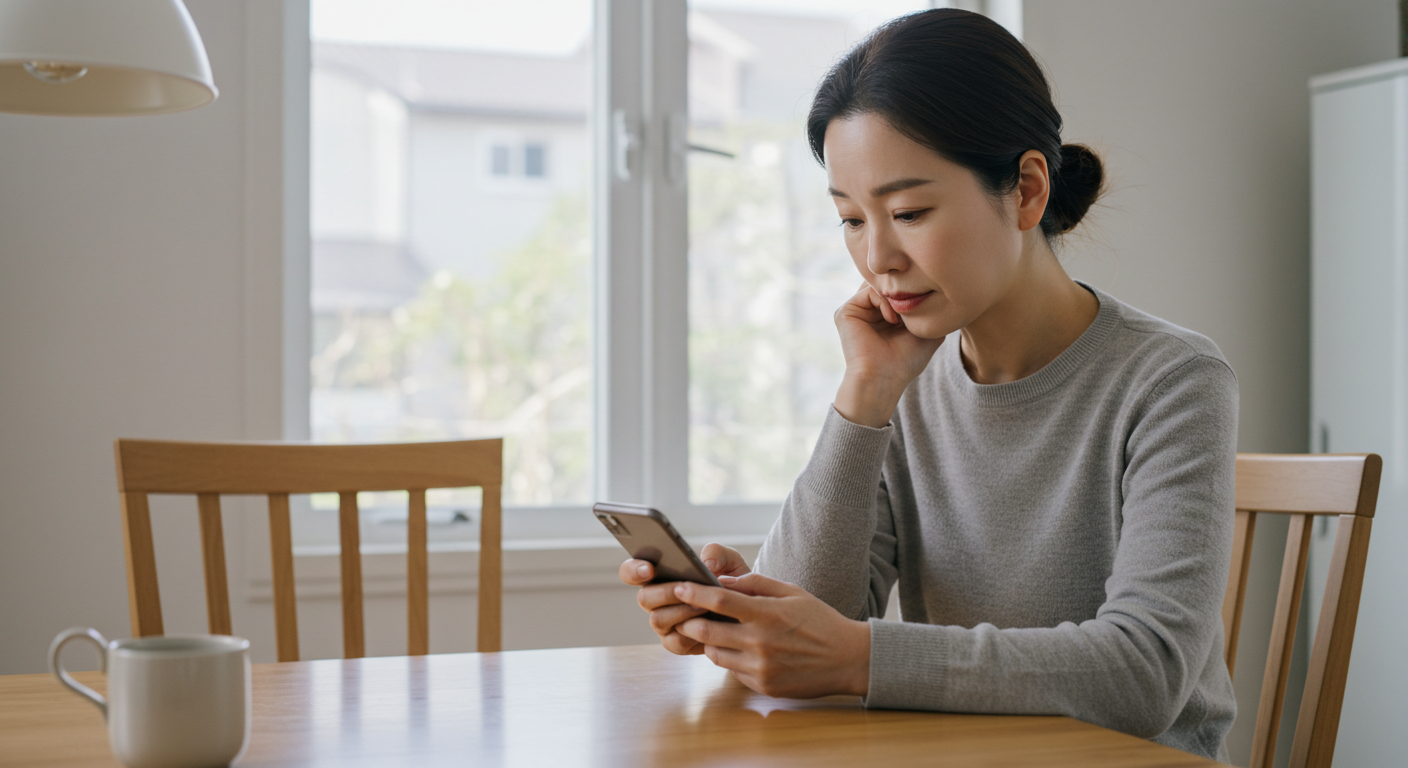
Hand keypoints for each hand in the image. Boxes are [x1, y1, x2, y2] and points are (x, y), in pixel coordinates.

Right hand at [619, 543, 751, 654]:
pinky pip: (675, 641)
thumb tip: (706, 563)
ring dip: (681, 611)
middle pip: (643, 598)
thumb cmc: (730, 583)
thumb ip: (718, 553)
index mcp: (659, 576)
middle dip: (665, 592)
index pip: (631, 572)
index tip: (650, 568)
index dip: (634, 570)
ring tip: (703, 605)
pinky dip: (691, 632)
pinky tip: (707, 624)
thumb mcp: (729, 562)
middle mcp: (656, 600)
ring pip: (658, 619)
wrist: (744, 613)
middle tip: (684, 587)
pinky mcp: (676, 643)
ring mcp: (664, 623)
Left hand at [672, 572, 870, 698]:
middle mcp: (760, 643)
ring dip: (707, 643)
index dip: (693, 593)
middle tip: (684, 614)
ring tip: (712, 632)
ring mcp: (760, 668)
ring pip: (715, 655)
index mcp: (767, 614)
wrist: (848, 659)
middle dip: (689, 622)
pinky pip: (733, 671)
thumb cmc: (819, 620)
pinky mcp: (762, 686)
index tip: (679, 586)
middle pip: (706, 632)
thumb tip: (722, 580)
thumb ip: (756, 583)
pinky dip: (730, 659)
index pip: (718, 601)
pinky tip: (740, 650)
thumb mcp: (792, 592)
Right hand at [833, 283, 944, 427]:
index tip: (924, 304)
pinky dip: (885, 301)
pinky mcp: (845, 312)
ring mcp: (856, 311)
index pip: (896, 288)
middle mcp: (867, 311)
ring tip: (902, 318)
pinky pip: (868, 291)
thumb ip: (927, 309)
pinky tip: (892, 320)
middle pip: (886, 282)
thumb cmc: (906, 361)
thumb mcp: (925, 331)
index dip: (911, 290)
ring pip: (878, 284)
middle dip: (903, 289)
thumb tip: (937, 290)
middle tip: (914, 306)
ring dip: (896, 297)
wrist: (883, 378)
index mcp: (882, 315)